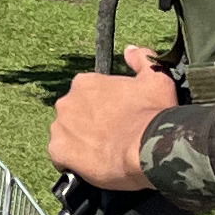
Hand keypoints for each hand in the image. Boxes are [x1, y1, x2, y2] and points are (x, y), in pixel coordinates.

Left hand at [49, 47, 178, 190]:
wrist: (148, 148)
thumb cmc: (152, 114)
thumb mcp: (156, 79)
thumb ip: (142, 60)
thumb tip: (131, 50)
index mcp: (85, 83)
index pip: (88, 95)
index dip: (103, 108)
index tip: (117, 118)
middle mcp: (67, 102)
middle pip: (75, 114)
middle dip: (90, 124)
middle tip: (112, 136)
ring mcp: (60, 127)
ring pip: (67, 135)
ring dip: (80, 142)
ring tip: (104, 153)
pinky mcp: (58, 151)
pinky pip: (61, 157)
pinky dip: (72, 161)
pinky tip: (91, 165)